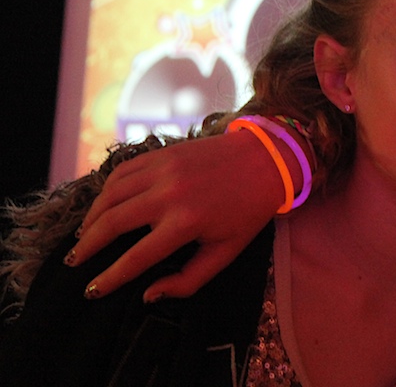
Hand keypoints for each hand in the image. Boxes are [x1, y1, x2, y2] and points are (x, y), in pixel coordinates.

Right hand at [68, 132, 281, 300]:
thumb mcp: (227, 251)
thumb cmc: (248, 210)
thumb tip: (148, 295)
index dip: (109, 278)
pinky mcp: (163, 153)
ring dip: (90, 219)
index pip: (136, 257)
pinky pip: (122, 173)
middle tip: (75, 263)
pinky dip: (105, 191)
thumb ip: (188, 279)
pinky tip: (102, 207)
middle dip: (87, 247)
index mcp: (187, 221)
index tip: (91, 291)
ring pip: (110, 195)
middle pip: (111, 223)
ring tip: (82, 238)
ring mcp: (164, 169)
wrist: (268, 159)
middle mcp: (170, 193)